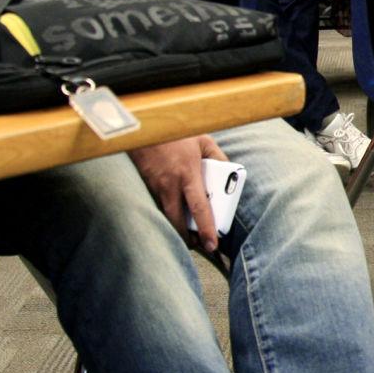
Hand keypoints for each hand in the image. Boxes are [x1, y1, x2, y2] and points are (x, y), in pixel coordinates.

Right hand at [128, 135, 227, 252]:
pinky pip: (158, 206)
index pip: (199, 207)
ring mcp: (155, 186)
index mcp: (188, 174)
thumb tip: (230, 172)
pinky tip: (175, 215)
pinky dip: (167, 214)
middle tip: (198, 245)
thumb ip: (219, 157)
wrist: (143, 127)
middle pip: (177, 220)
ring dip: (176, 228)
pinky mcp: (146, 185)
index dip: (206, 228)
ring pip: (166, 216)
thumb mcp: (203, 141)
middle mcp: (170, 184)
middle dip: (187, 238)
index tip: (211, 244)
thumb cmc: (176, 133)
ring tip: (188, 234)